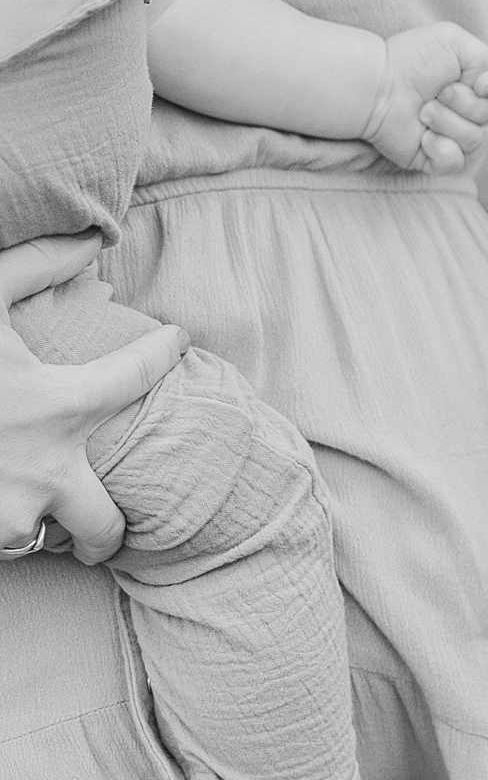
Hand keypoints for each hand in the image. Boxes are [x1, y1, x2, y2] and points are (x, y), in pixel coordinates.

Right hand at [0, 235, 190, 565]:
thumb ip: (31, 267)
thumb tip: (88, 240)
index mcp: (56, 407)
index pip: (137, 377)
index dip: (161, 353)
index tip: (177, 343)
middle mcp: (44, 473)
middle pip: (106, 525)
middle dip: (108, 532)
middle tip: (106, 524)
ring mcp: (5, 518)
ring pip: (41, 539)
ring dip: (33, 524)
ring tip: (13, 501)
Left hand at [362, 24, 487, 173]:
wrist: (377, 85)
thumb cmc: (412, 59)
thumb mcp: (454, 40)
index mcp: (473, 85)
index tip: (472, 81)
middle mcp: (467, 112)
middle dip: (461, 104)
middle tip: (434, 94)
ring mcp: (452, 136)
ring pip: (474, 140)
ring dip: (446, 123)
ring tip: (422, 112)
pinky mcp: (436, 158)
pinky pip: (456, 163)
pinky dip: (442, 150)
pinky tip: (423, 138)